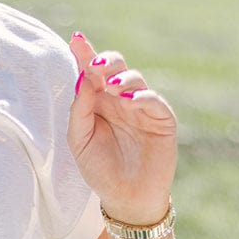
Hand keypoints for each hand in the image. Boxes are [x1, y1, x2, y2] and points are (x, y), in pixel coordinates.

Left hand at [68, 32, 177, 225]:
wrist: (125, 198)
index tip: (76, 39)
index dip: (85, 54)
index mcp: (98, 101)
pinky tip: (129, 100)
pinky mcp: (161, 118)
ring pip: (135, 79)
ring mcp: (142, 107)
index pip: (91, 73)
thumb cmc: (100, 169)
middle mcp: (120, 99)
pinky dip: (142, 97)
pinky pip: (153, 100)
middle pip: (115, 68)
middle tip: (95, 65)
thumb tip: (85, 78)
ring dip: (122, 78)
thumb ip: (79, 110)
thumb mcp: (79, 140)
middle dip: (105, 61)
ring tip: (110, 87)